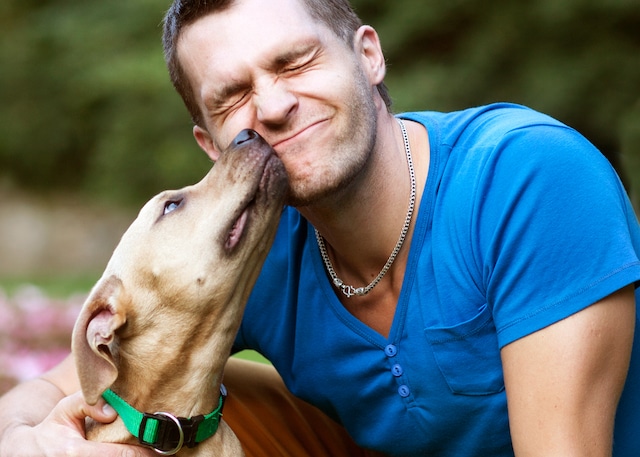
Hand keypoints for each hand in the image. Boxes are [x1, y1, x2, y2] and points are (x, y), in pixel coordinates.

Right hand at [1, 391, 155, 456]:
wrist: (27, 453)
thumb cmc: (52, 429)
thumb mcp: (66, 409)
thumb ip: (89, 403)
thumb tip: (112, 412)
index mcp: (76, 453)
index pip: (118, 456)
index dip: (141, 453)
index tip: (156, 448)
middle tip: (155, 452)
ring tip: (144, 453)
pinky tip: (129, 455)